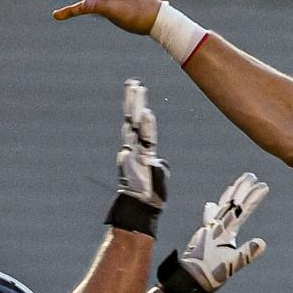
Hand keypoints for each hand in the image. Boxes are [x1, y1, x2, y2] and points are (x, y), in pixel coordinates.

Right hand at [117, 79, 167, 207]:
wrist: (141, 209)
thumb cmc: (149, 195)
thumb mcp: (156, 177)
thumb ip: (157, 167)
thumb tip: (159, 164)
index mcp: (139, 150)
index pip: (139, 125)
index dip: (138, 108)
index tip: (138, 91)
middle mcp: (134, 148)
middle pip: (133, 120)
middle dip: (133, 101)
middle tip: (133, 83)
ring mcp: (135, 152)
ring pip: (135, 125)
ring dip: (136, 107)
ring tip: (137, 89)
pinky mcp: (139, 160)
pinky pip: (143, 141)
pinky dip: (146, 127)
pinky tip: (148, 113)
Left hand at [180, 172, 268, 291]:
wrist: (188, 280)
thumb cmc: (211, 274)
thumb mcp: (232, 264)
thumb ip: (247, 253)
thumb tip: (262, 242)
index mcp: (223, 232)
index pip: (241, 210)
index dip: (253, 198)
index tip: (263, 186)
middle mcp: (215, 226)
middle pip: (230, 203)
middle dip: (242, 189)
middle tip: (252, 176)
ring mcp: (208, 229)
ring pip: (220, 206)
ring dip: (229, 194)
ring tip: (236, 184)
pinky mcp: (203, 235)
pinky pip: (210, 216)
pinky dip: (213, 208)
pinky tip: (212, 204)